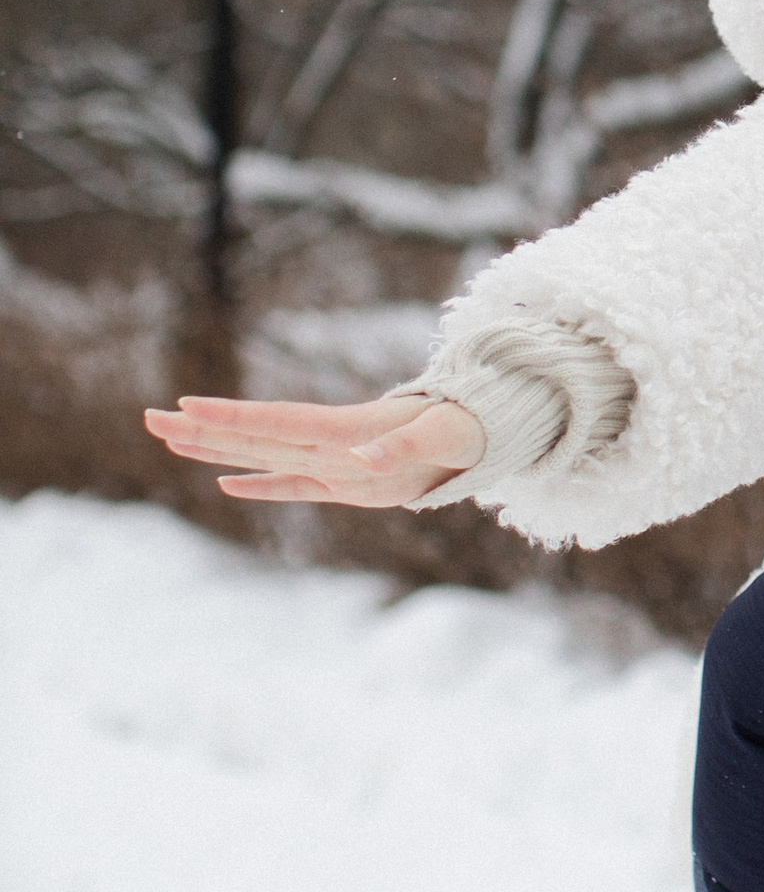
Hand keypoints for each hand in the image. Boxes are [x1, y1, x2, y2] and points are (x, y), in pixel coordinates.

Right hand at [140, 388, 487, 507]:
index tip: (188, 405)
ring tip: (169, 440)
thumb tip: (362, 461)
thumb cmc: (470, 429)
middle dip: (203, 428)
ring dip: (217, 450)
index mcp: (346, 429)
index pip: (277, 421)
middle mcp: (330, 442)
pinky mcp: (347, 483)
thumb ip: (405, 450)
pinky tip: (226, 486)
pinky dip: (260, 486)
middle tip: (150, 417)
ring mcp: (334, 461)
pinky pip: (293, 484)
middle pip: (254, 435)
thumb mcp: (446, 438)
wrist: (486, 433)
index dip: (233, 416)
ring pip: (262, 456)